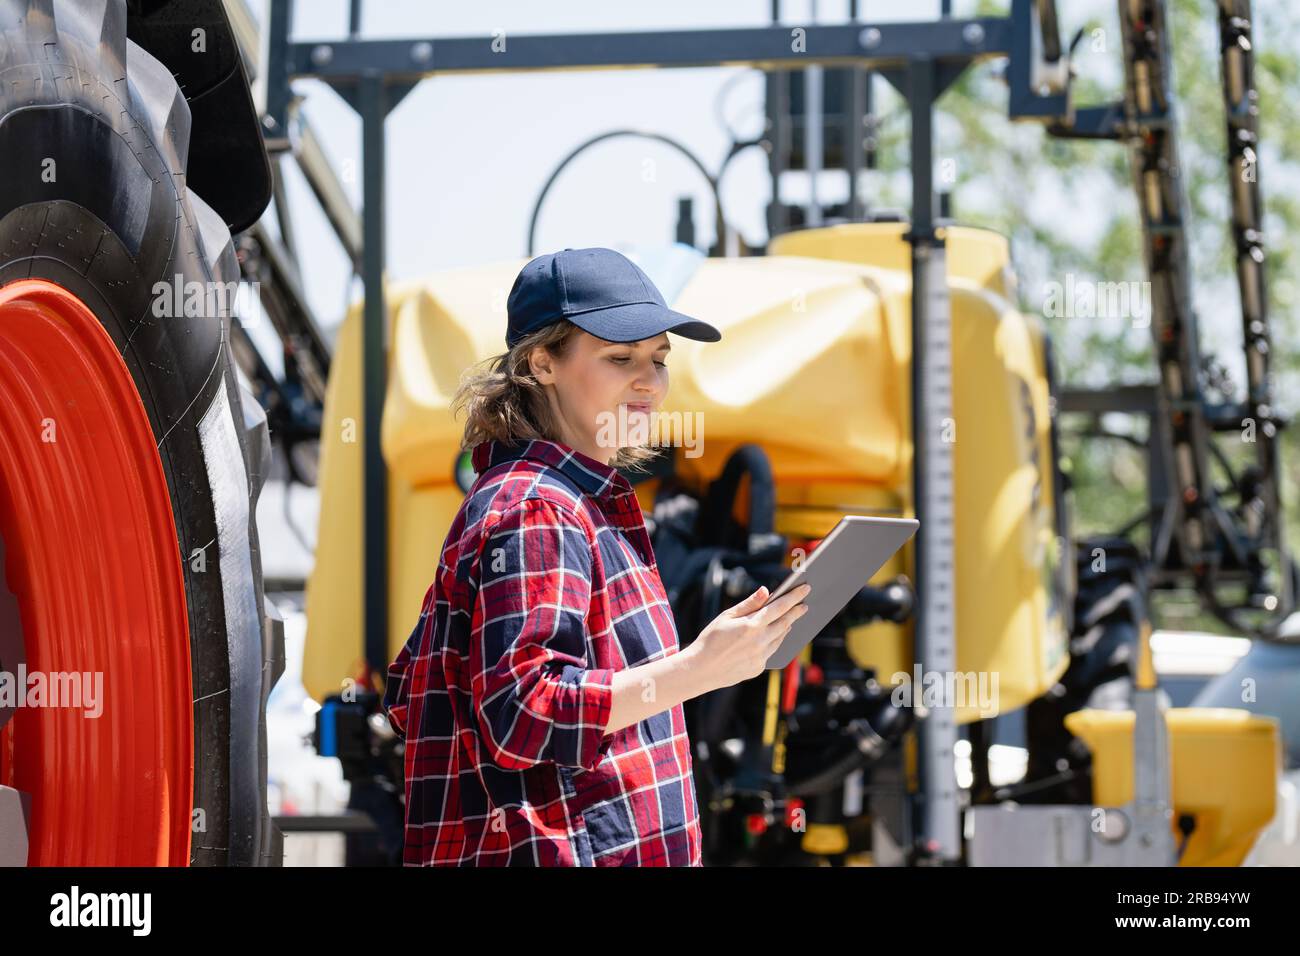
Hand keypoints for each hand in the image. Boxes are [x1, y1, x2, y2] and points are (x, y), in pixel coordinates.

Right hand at [683, 582, 811, 692]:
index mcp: (752, 626)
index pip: (780, 607)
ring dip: (786, 627)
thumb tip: (766, 591)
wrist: (700, 670)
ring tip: (790, 619)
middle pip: (785, 623)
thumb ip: (749, 604)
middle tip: (804, 605)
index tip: (805, 589)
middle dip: (796, 612)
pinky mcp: (758, 668)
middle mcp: (760, 642)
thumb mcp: (726, 617)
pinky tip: (773, 637)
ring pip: (780, 639)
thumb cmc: (710, 640)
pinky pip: (771, 652)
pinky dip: (773, 642)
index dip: (794, 597)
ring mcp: (760, 657)